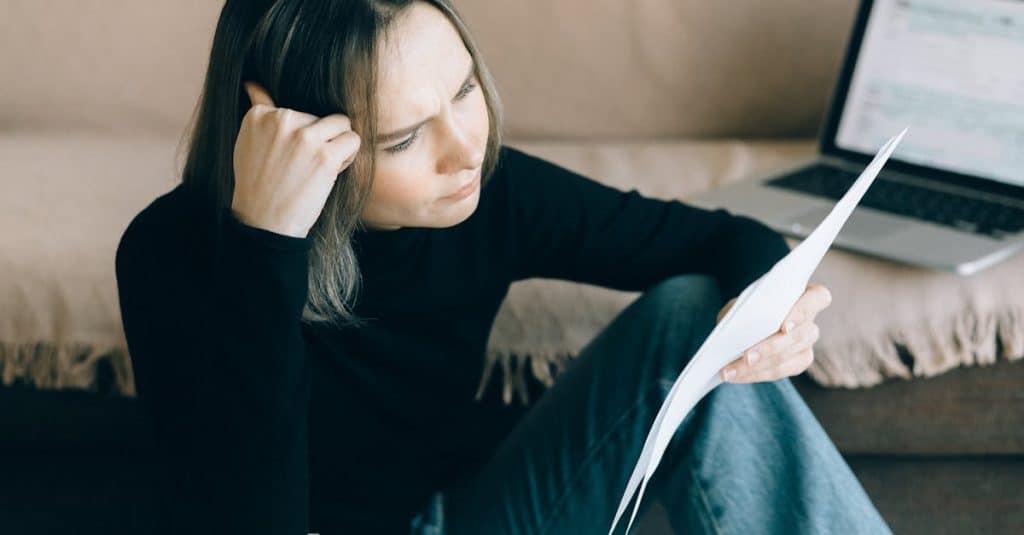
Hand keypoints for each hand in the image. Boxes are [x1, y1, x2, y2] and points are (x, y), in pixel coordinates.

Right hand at [231, 81, 361, 237]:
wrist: (264, 221)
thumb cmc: (258, 185)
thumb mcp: (247, 142)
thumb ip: (259, 113)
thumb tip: (253, 85)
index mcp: (259, 114)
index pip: (297, 110)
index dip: (301, 134)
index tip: (289, 157)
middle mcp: (281, 120)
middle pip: (320, 116)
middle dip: (321, 139)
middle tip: (306, 166)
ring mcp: (304, 136)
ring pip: (342, 123)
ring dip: (338, 144)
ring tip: (322, 166)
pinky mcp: (324, 155)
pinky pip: (353, 140)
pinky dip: (349, 156)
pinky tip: (332, 172)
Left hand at [717, 283, 831, 382]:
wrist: (747, 321)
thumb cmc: (751, 304)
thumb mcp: (744, 300)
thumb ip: (744, 308)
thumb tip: (736, 327)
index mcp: (806, 295)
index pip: (817, 298)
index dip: (802, 312)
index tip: (784, 327)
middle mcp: (812, 320)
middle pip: (802, 336)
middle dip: (772, 348)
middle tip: (747, 357)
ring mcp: (807, 344)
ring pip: (790, 358)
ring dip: (758, 367)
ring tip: (731, 371)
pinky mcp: (798, 362)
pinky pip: (781, 372)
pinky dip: (755, 374)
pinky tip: (736, 375)